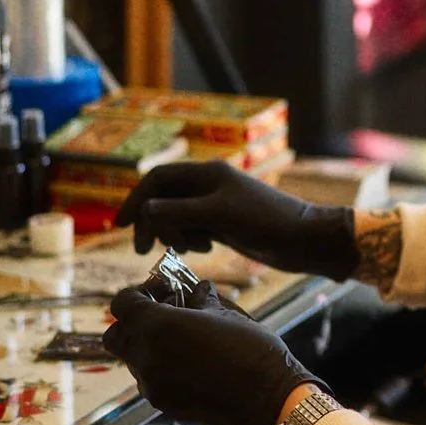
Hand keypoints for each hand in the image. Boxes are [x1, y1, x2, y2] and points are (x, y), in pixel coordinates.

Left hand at [102, 280, 320, 424]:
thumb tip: (199, 290)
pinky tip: (190, 364)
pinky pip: (148, 379)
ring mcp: (150, 382)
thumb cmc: (248, 348)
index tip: (163, 291)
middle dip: (133, 323)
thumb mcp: (226, 314)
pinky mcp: (161, 402)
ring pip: (132, 359)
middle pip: (115, 335)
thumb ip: (201, 301)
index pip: (122, 303)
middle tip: (163, 316)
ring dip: (148, 346)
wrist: (264, 397)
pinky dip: (160, 368)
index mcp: (157, 325)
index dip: (139, 293)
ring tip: (182, 341)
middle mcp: (145, 354)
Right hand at [115, 160, 356, 274]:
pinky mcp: (226, 223)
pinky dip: (191, 239)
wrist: (304, 240)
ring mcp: (218, 205)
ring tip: (189, 249)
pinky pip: (194, 228)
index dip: (137, 199)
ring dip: (174, 233)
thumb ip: (179, 211)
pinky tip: (205, 250)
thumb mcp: (218, 215)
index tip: (121, 226)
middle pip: (165, 198)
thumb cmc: (265, 221)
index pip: (158, 179)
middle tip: (142, 249)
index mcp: (207, 174)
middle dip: (152, 222)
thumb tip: (145, 210)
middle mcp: (210, 185)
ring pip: (178, 216)